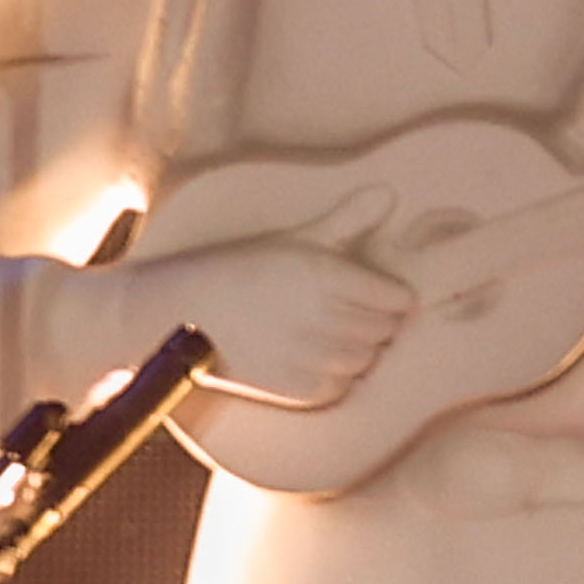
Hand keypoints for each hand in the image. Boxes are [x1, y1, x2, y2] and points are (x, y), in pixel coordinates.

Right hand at [118, 186, 413, 406]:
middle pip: (385, 331)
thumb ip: (348, 220)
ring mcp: (312, 357)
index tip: (369, 292)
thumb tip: (390, 193)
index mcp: (327, 274)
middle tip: (341, 310)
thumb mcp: (295, 239)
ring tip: (324, 333)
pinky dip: (334, 375)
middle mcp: (324, 317)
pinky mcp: (299, 390)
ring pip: (366, 360)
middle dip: (373, 321)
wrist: (186, 316)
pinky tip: (308, 356)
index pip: (397, 299)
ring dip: (356, 349)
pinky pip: (342, 386)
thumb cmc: (244, 270)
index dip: (389, 295)